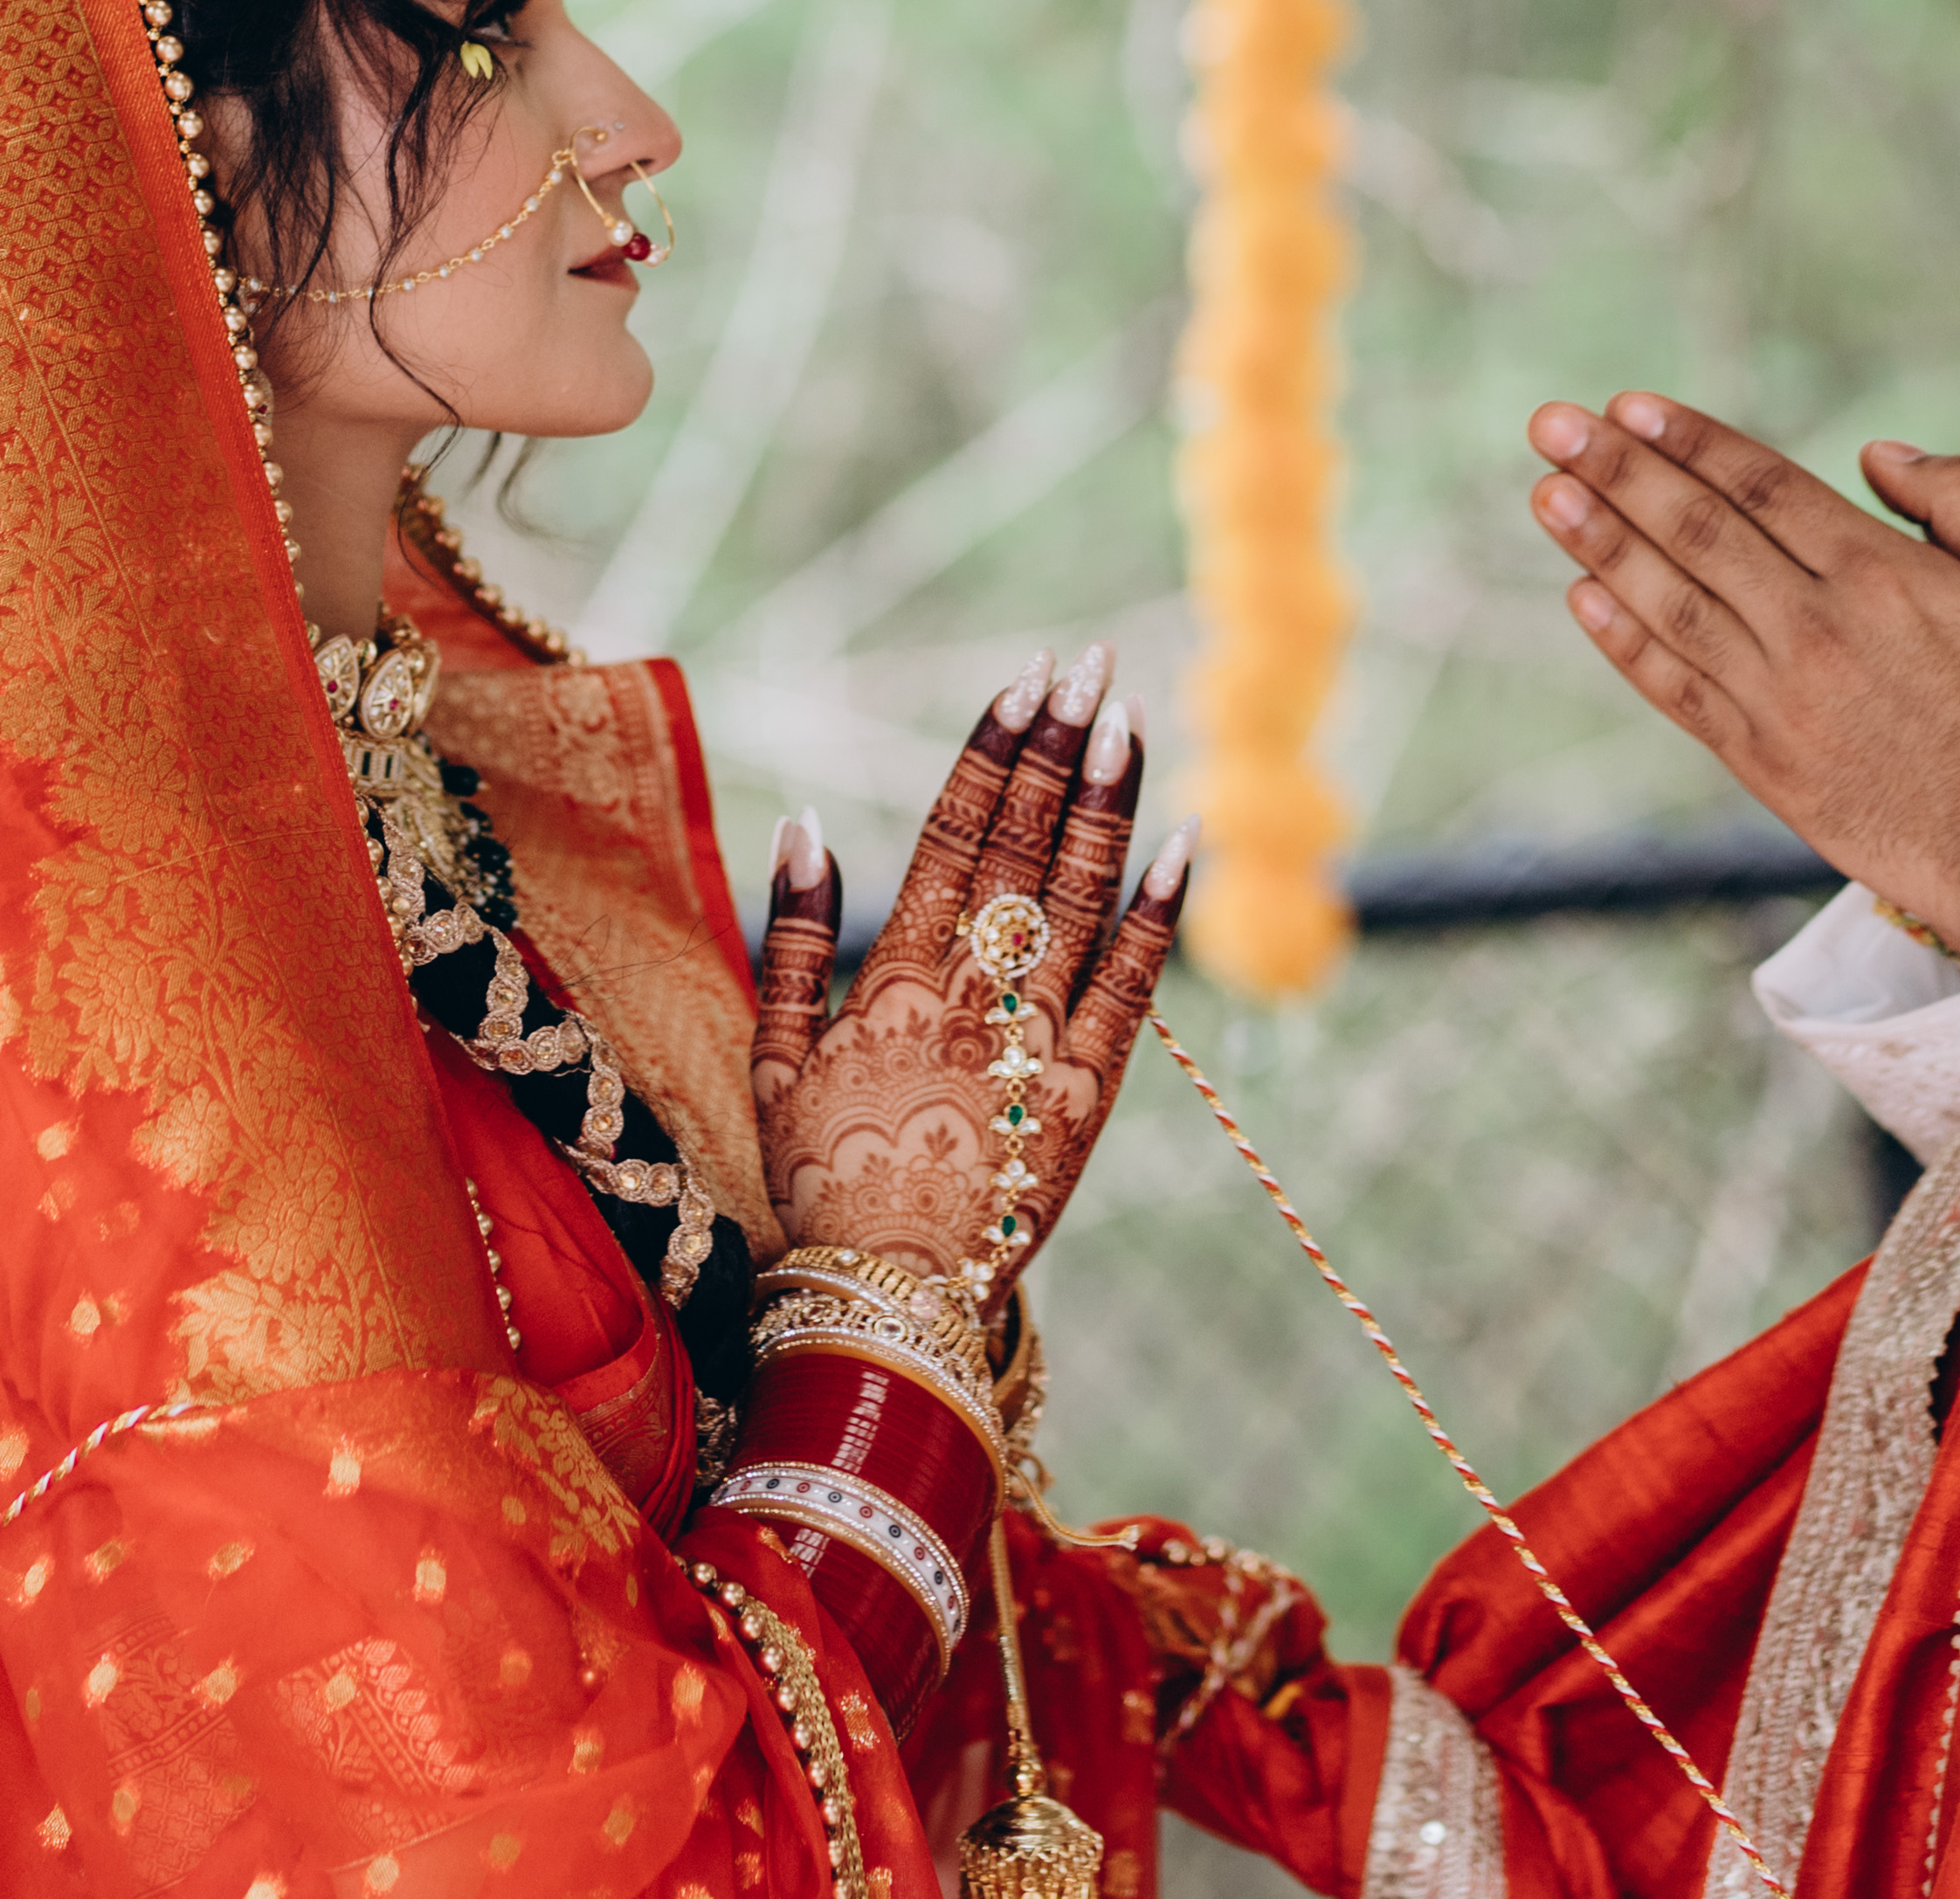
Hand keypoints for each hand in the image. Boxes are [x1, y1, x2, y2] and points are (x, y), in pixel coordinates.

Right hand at [744, 652, 1191, 1288]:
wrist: (886, 1299)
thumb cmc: (822, 1178)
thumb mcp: (775, 1059)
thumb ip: (790, 938)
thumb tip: (808, 824)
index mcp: (898, 979)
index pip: (956, 833)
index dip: (994, 749)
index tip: (1024, 677)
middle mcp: (976, 994)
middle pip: (1026, 844)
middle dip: (1059, 744)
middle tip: (1091, 661)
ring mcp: (1041, 1041)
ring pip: (1083, 897)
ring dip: (1108, 802)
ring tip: (1129, 718)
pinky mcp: (1092, 1094)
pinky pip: (1136, 988)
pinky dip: (1161, 914)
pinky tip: (1184, 841)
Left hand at [1529, 392, 1959, 995]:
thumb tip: (1874, 452)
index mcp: (1881, 573)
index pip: (1762, 487)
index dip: (1690, 441)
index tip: (1627, 406)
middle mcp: (1817, 628)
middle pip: (1699, 532)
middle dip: (1618, 471)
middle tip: (1551, 425)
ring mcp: (1782, 698)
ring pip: (1673, 603)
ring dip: (1601, 543)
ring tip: (1545, 492)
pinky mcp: (1764, 762)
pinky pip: (1677, 690)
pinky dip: (1624, 642)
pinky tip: (1582, 597)